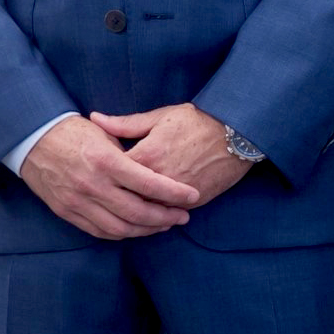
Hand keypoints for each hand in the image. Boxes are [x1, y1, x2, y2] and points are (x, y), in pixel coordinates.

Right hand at [18, 116, 199, 238]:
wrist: (32, 140)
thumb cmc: (75, 132)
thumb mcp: (106, 133)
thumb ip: (132, 151)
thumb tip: (160, 165)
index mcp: (107, 161)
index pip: (149, 184)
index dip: (175, 194)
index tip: (193, 196)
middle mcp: (93, 185)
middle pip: (138, 212)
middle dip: (166, 217)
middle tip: (184, 216)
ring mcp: (78, 202)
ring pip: (120, 228)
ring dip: (147, 230)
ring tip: (165, 225)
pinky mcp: (67, 212)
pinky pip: (100, 231)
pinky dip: (122, 233)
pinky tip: (137, 229)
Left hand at [89, 104, 253, 208]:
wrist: (238, 133)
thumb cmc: (199, 121)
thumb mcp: (161, 117)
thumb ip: (125, 124)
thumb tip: (95, 119)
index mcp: (146, 155)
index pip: (112, 174)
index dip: (101, 175)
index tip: (95, 173)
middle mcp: (158, 178)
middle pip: (125, 198)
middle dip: (113, 199)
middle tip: (103, 198)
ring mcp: (176, 193)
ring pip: (145, 211)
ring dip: (134, 213)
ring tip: (123, 211)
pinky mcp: (192, 201)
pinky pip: (167, 214)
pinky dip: (156, 216)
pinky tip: (148, 215)